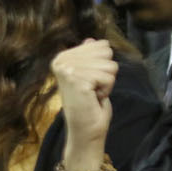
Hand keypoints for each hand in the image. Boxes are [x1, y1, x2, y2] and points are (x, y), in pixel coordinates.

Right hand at [53, 39, 117, 165]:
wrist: (85, 130)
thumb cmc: (90, 105)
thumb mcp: (91, 75)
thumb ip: (89, 57)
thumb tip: (91, 39)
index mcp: (62, 57)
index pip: (101, 45)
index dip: (103, 66)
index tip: (91, 81)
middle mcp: (61, 61)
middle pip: (106, 52)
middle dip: (106, 73)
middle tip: (92, 89)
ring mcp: (67, 70)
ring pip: (110, 65)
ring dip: (106, 83)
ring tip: (92, 94)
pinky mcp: (77, 80)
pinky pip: (109, 77)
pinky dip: (106, 90)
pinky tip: (93, 98)